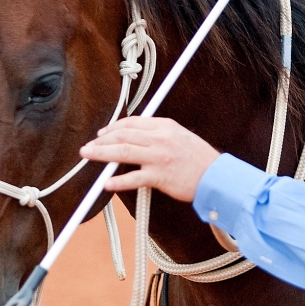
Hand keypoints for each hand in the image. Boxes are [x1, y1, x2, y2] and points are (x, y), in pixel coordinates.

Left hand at [79, 117, 219, 202]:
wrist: (216, 177)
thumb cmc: (200, 160)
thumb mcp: (181, 136)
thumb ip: (159, 134)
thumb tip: (136, 138)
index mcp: (165, 126)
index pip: (132, 122)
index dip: (113, 127)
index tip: (103, 134)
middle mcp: (160, 138)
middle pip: (123, 135)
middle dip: (102, 140)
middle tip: (88, 146)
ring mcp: (158, 157)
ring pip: (123, 152)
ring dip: (101, 153)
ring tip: (88, 155)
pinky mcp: (159, 176)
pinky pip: (133, 178)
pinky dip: (118, 181)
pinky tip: (106, 183)